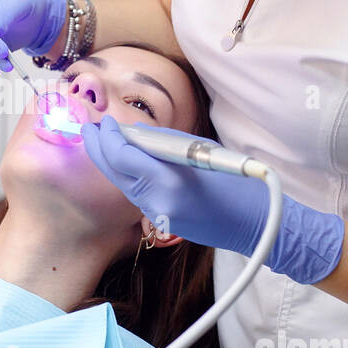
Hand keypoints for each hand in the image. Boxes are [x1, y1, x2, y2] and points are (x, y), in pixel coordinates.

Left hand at [79, 115, 344, 284]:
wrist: (257, 225)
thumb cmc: (239, 184)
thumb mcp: (202, 152)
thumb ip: (164, 143)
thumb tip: (135, 134)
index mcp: (168, 183)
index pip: (123, 157)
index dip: (108, 138)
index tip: (104, 122)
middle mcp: (156, 203)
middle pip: (115, 173)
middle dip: (99, 149)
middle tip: (90, 129)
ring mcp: (157, 217)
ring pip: (123, 185)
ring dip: (110, 162)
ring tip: (102, 142)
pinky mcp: (161, 223)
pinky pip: (136, 194)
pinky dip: (126, 176)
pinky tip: (123, 162)